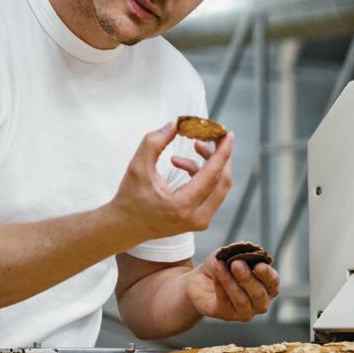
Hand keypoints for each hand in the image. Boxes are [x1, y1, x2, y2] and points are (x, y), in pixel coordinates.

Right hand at [109, 123, 233, 242]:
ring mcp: (200, 221)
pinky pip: (212, 192)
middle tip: (212, 136)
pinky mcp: (200, 220)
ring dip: (209, 164)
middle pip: (222, 181)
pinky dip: (202, 175)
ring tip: (189, 150)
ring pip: (219, 186)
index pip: (212, 175)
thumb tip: (175, 125)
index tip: (227, 134)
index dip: (222, 152)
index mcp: (182, 205)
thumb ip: (154, 142)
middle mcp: (197, 218)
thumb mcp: (137, 167)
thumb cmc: (130, 198)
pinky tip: (182, 165)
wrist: (125, 227)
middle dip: (219, 155)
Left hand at [185, 254, 279, 321]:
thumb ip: (242, 252)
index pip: (273, 282)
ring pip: (242, 300)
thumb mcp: (232, 254)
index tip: (258, 265)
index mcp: (267, 287)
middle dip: (248, 278)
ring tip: (220, 266)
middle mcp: (259, 303)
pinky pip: (224, 302)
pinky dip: (220, 286)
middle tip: (236, 263)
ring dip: (230, 282)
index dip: (267, 275)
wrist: (200, 279)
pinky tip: (215, 274)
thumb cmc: (222, 266)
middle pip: (259, 294)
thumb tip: (249, 253)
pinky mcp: (226, 315)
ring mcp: (244, 312)